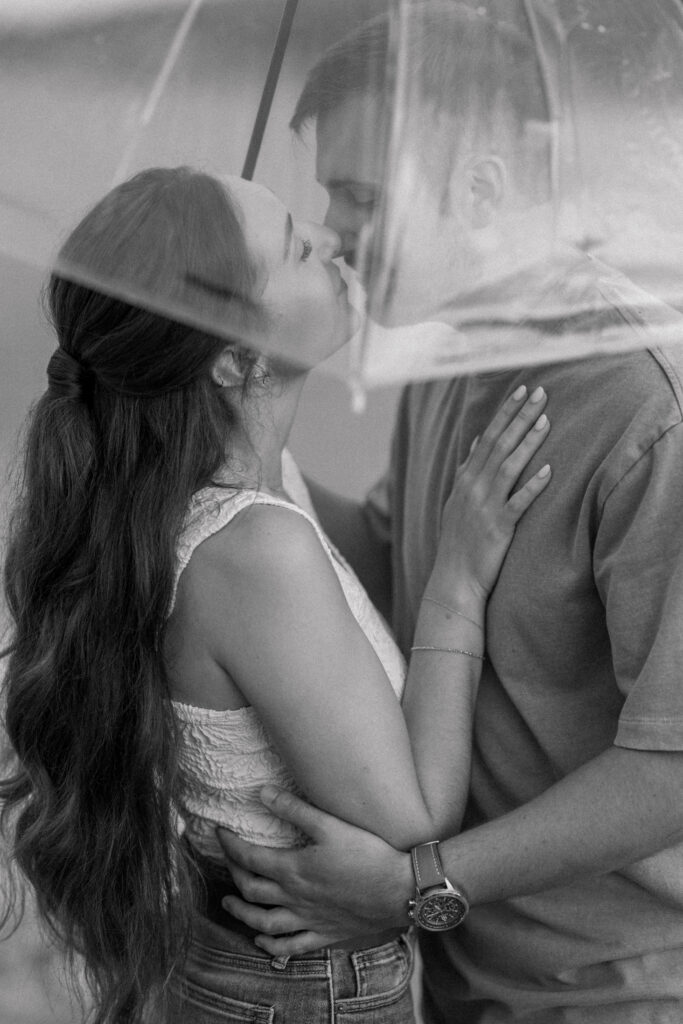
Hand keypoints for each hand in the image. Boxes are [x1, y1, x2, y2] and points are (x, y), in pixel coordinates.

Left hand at [215, 785, 411, 954]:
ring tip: (228, 902)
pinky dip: (270, 946)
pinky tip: (262, 940)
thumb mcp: (330, 824)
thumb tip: (262, 793)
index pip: (248, 858)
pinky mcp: (324, 934)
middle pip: (250, 889)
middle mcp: (294, 899)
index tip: (220, 832)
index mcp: (293, 870)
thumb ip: (294, 809)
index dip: (229, 845)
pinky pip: (290, 947)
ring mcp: (308, 920)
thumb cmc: (367, 854)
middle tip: (227, 859)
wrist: (399, 890)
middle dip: (232, 873)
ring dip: (241, 914)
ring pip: (262, 923)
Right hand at [433, 384, 550, 602]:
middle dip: (520, 417)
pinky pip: (518, 503)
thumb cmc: (459, 542)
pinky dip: (532, 487)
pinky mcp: (498, 528)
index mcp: (465, 479)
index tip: (522, 390)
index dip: (505, 413)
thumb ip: (467, 470)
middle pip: (499, 444)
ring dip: (527, 442)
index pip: (487, 437)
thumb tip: (477, 441)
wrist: (453, 580)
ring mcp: (485, 507)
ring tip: (546, 420)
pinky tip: (549, 471)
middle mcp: (473, 488)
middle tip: (540, 393)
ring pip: (509, 467)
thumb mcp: (457, 501)